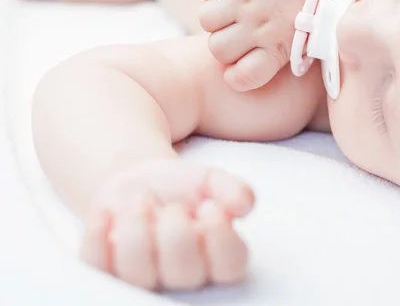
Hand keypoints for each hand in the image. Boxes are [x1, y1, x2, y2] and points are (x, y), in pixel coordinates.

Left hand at [80, 159, 253, 289]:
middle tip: (173, 207)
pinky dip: (98, 237)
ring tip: (141, 200)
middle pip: (185, 273)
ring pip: (138, 273)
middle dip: (177, 233)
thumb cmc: (181, 188)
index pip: (230, 265)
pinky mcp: (108, 269)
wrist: (141, 184)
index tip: (211, 207)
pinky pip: (98, 266)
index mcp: (217, 255)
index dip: (221, 239)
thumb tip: (243, 206)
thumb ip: (232, 190)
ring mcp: (144, 276)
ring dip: (137, 229)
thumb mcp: (210, 180)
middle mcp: (183, 275)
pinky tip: (106, 213)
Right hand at [196, 0, 307, 90]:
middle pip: (217, 49)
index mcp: (278, 46)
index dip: (236, 75)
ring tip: (233, 8)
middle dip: (224, 41)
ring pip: (205, 20)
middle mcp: (260, 23)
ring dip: (216, 15)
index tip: (240, 66)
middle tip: (238, 30)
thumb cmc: (297, 13)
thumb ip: (269, 62)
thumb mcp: (297, 44)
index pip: (242, 77)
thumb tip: (235, 75)